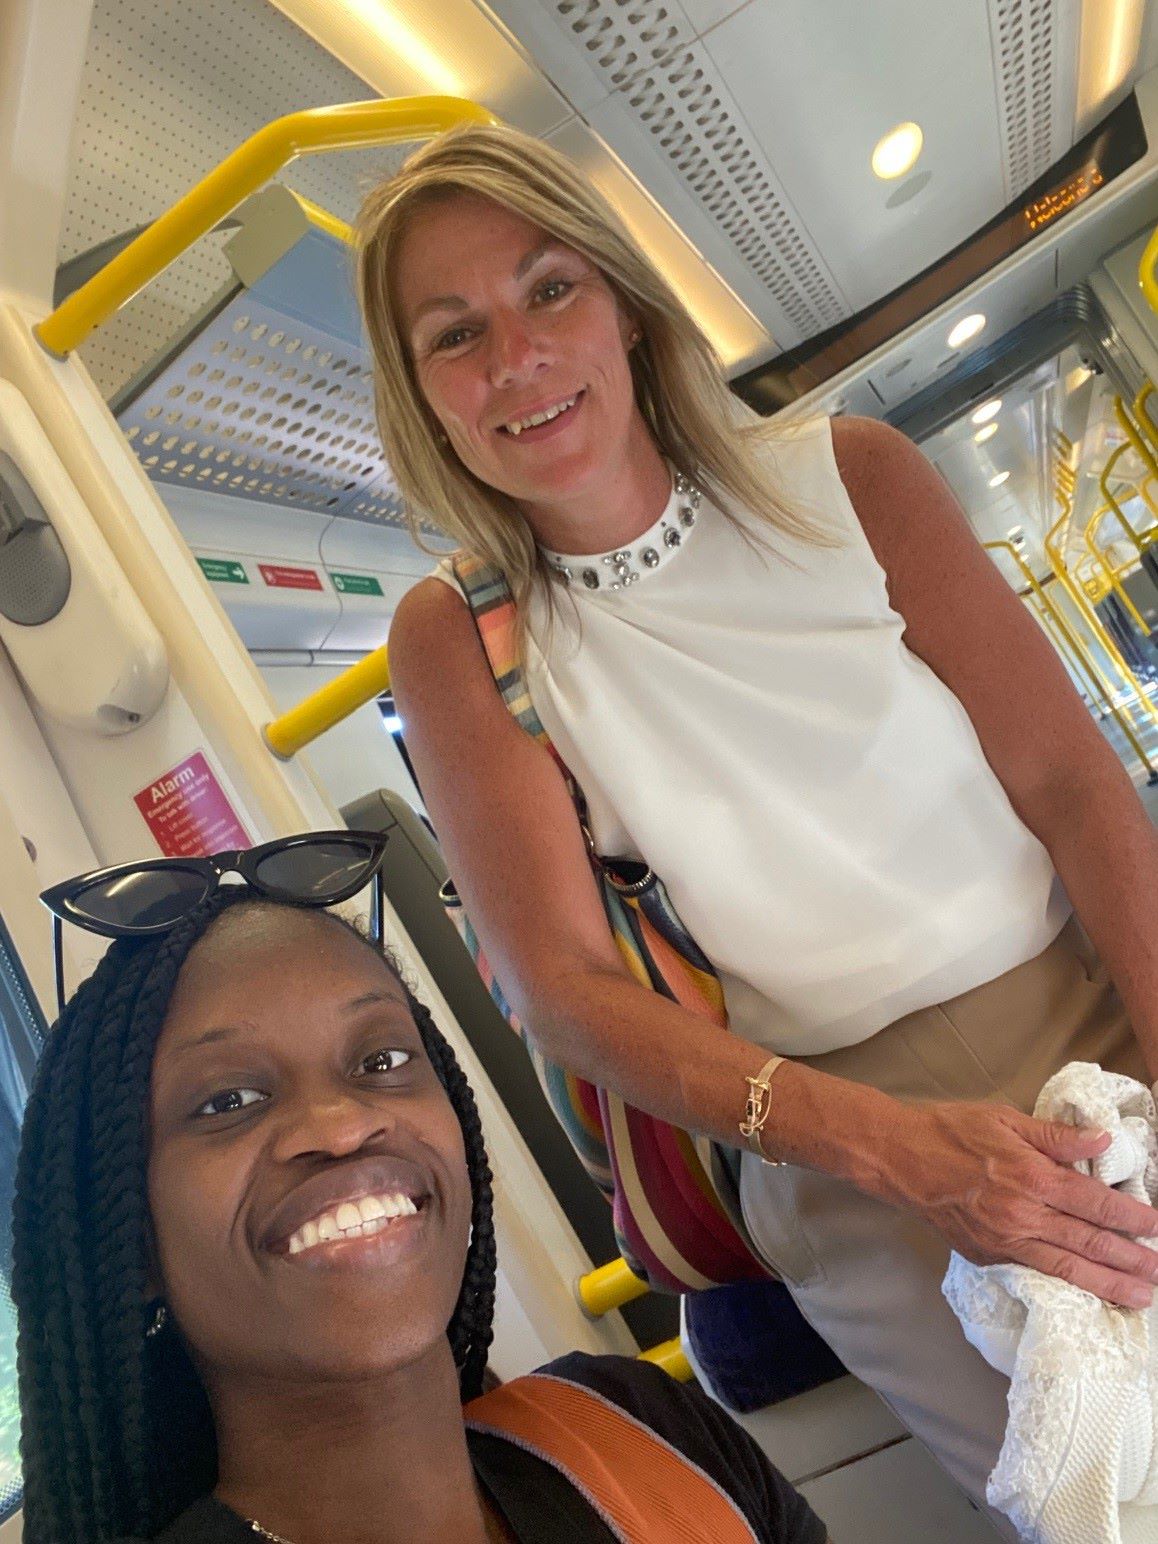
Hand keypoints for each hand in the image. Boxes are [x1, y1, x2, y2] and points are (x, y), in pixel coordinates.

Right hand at [884, 1100, 1157, 1306]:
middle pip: (1090, 1243)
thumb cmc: (950, 1131)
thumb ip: (1056, 1136)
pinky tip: (1088, 1293)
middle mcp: (1024, 1215)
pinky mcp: (989, 1257)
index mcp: (1032, 1177)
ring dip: (1110, 1285)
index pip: (1095, 1202)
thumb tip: (1102, 1140)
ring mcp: (1006, 1242)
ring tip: (1141, 1298)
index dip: (1131, 1216)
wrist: (899, 1159)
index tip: (1157, 1226)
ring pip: (1068, 1269)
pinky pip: (1037, 1274)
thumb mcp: (1004, 1119)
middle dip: (1132, 1260)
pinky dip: (1067, 1287)